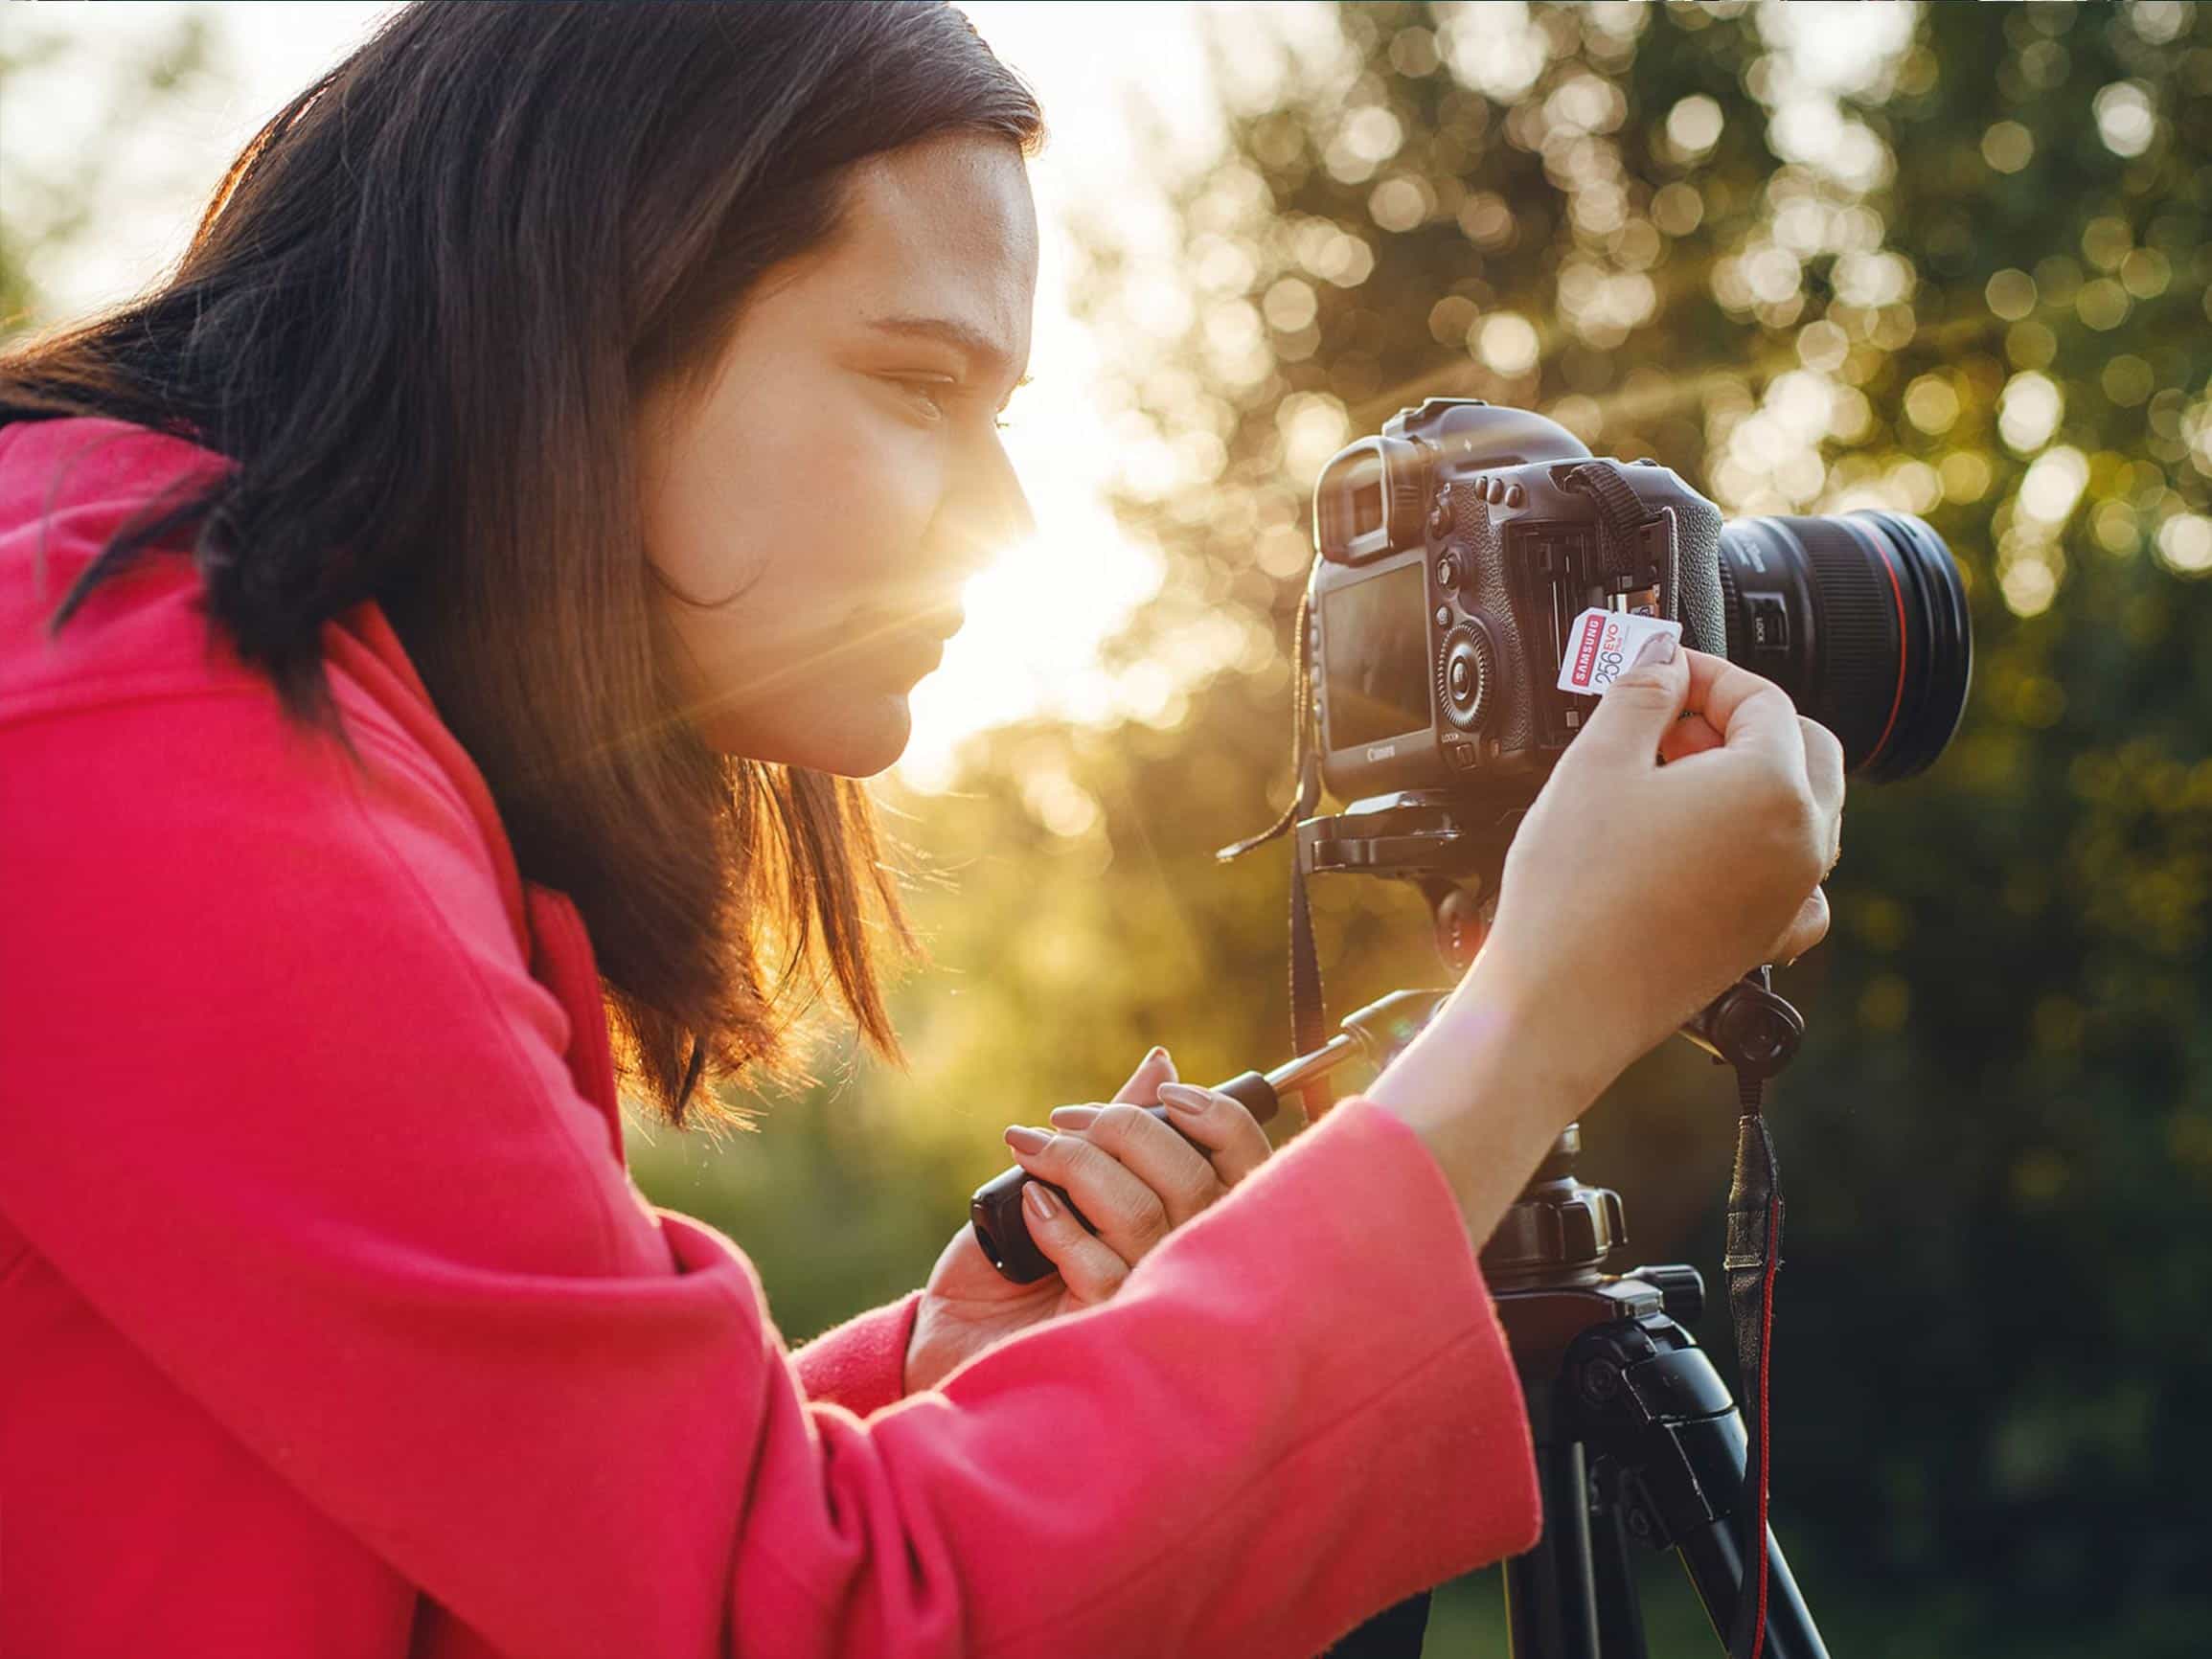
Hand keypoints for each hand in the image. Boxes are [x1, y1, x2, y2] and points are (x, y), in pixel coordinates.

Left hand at [905, 1046, 1273, 1392]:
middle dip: (1127, 1131)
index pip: (1247, 1168)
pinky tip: (1030, 1209)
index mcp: (1192, 1223)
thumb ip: (1121, 1131)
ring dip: (1080, 1165)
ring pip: (1143, 1216)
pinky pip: (1100, 1267)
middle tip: (1065, 1121)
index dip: (1220, 1120)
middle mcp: (1184, 1266)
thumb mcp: (1066, 1179)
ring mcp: (1147, 1302)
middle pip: (1195, 1183)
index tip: (1166, 1096)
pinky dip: (1059, 1224)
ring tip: (1031, 1150)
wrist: (954, 1330)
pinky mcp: (1104, 1333)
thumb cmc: (1015, 1256)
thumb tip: (1162, 1064)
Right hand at [1474, 638, 1844, 1099]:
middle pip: (1803, 748)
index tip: (1658, 670)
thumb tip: (1662, 662)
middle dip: (1738, 721)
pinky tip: (1703, 849)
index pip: (1762, 697)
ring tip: (1669, 782)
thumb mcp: (1596, 762)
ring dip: (1748, 779)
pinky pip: (1793, 879)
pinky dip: (1759, 850)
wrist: (1562, 1003)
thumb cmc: (1574, 893)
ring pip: (1802, 809)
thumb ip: (1640, 691)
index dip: (1704, 672)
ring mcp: (1791, 896)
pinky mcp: (1766, 938)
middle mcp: (1803, 842)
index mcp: (1773, 788)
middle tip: (1666, 720)